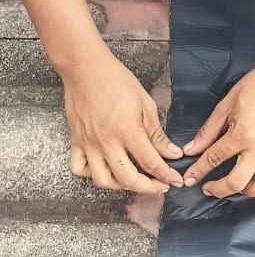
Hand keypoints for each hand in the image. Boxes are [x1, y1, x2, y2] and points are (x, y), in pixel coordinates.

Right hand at [63, 46, 183, 192]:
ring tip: (134, 179)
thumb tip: (172, 153)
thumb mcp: (145, 103)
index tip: (175, 180)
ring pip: (102, 181)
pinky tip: (104, 169)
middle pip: (128, 179)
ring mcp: (88, 144)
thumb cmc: (114, 80)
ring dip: (121, 186)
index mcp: (126, 131)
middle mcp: (106, 142)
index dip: (167, 176)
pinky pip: (79, 169)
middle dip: (149, 188)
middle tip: (160, 185)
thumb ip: (157, 133)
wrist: (84, 68)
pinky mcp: (76, 142)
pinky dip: (91, 175)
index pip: (151, 163)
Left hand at [183, 57, 254, 197]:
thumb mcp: (226, 106)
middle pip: (237, 182)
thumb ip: (208, 131)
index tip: (190, 179)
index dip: (198, 171)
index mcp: (242, 135)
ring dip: (248, 191)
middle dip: (219, 190)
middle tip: (210, 189)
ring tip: (239, 185)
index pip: (213, 159)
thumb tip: (192, 148)